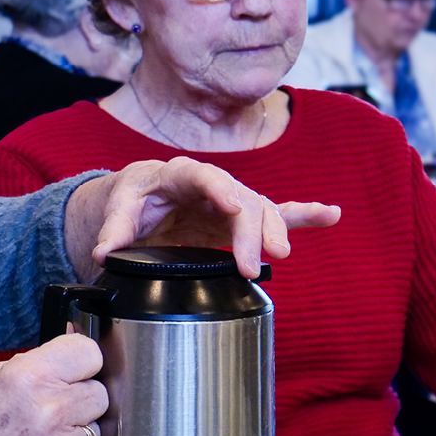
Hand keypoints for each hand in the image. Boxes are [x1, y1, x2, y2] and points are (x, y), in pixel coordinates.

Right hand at [0, 333, 107, 435]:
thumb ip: (41, 362)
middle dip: (80, 398)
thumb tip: (76, 346)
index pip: (90, 353)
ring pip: (97, 428)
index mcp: (31, 377)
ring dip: (76, 431)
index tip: (75, 369)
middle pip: (100, 392)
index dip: (81, 361)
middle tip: (51, 408)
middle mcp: (50, 412)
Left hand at [65, 157, 341, 280]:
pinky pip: (280, 214)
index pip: (203, 177)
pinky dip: (305, 216)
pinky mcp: (243, 220)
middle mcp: (213, 184)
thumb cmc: (132, 199)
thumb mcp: (118, 209)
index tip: (232, 206)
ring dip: (275, 231)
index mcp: (180, 174)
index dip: (219, 189)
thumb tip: (105, 251)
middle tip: (254, 262)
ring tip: (281, 253)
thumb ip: (114, 228)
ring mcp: (233, 202)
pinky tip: (331, 215)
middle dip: (251, 230)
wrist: (143, 203)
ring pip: (262, 211)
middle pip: (241, 200)